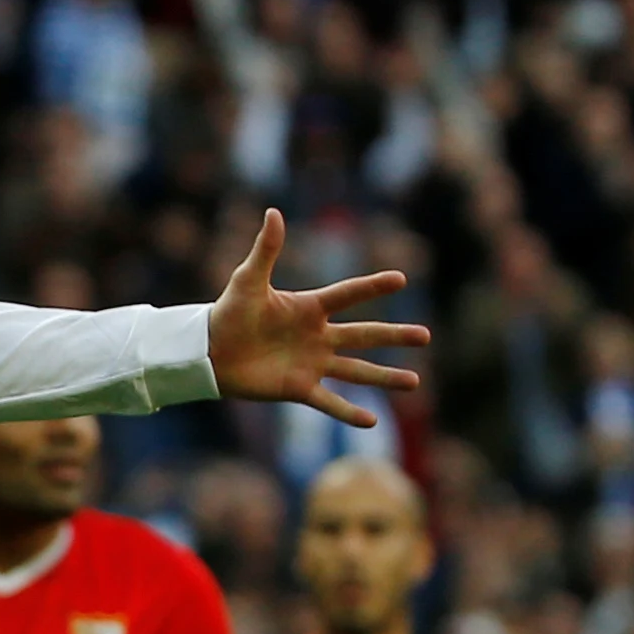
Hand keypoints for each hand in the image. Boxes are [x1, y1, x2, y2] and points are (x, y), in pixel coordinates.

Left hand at [206, 209, 430, 427]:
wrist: (208, 352)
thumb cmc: (228, 312)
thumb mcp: (248, 280)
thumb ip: (266, 249)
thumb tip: (274, 212)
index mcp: (310, 308)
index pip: (348, 295)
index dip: (372, 287)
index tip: (401, 278)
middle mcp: (318, 336)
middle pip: (364, 335)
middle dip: (395, 336)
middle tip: (425, 336)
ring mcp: (312, 364)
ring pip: (356, 371)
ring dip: (385, 377)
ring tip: (415, 382)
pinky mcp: (299, 388)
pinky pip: (329, 402)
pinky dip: (349, 413)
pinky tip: (373, 422)